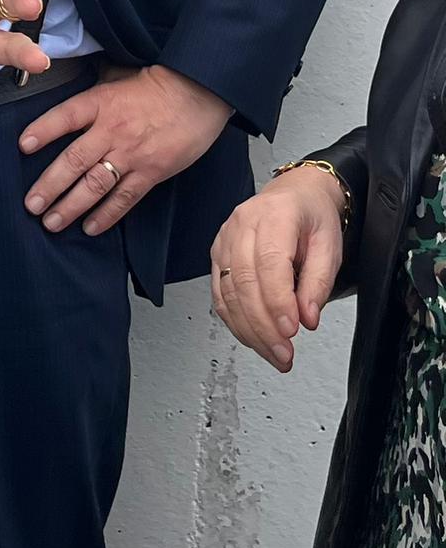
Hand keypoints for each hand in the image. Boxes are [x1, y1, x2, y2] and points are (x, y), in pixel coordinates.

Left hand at [19, 64, 232, 235]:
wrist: (198, 94)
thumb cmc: (153, 85)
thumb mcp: (115, 77)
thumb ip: (90, 94)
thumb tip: (64, 96)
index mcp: (100, 103)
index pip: (65, 117)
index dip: (43, 131)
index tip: (23, 146)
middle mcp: (112, 130)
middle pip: (74, 160)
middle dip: (49, 185)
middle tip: (31, 205)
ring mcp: (132, 154)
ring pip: (95, 185)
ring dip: (71, 206)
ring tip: (51, 223)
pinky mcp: (151, 173)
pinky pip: (124, 198)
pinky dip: (106, 215)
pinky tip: (89, 228)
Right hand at [209, 166, 346, 371]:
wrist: (293, 194)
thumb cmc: (312, 216)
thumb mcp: (330, 245)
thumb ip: (319, 282)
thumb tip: (307, 317)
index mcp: (274, 216)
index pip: (269, 262)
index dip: (278, 300)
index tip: (291, 331)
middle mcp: (242, 225)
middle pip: (243, 280)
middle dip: (263, 324)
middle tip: (284, 354)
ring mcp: (225, 238)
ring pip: (227, 290)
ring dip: (248, 329)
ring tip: (272, 353)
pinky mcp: (218, 253)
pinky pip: (219, 292)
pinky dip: (233, 319)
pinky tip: (251, 337)